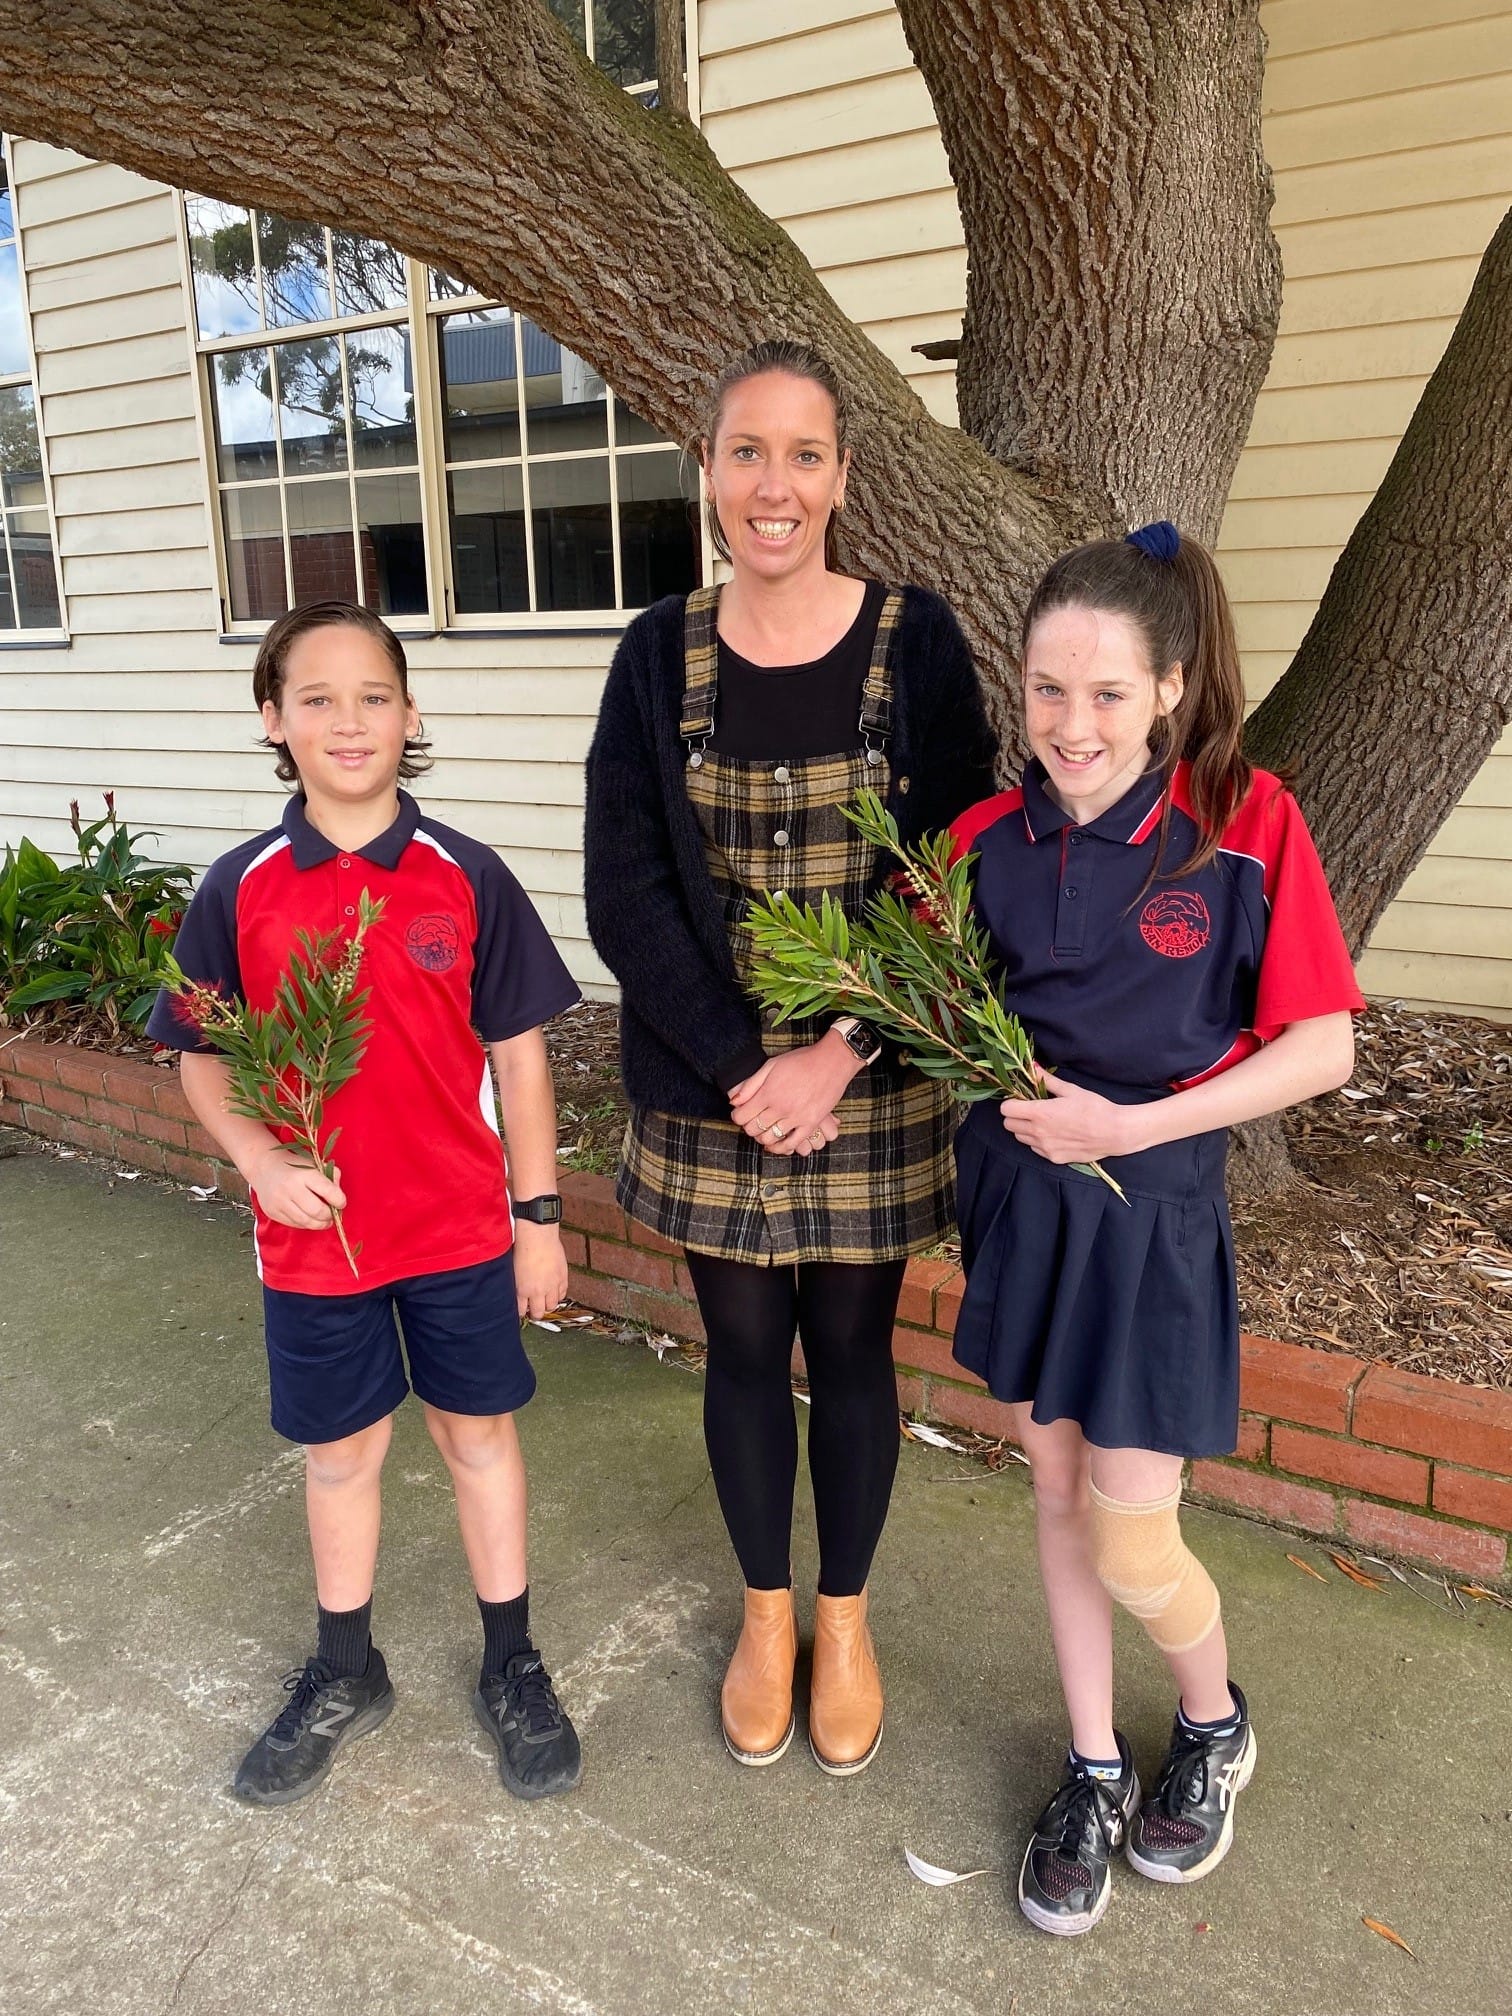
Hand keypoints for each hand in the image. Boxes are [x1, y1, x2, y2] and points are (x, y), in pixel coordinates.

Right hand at [246, 1145, 345, 1229]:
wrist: (264, 1167)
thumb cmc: (294, 1166)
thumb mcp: (314, 1164)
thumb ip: (331, 1176)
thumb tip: (339, 1197)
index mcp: (304, 1174)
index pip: (328, 1191)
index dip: (339, 1200)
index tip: (341, 1202)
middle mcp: (290, 1188)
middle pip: (317, 1211)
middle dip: (329, 1216)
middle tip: (332, 1214)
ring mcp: (279, 1202)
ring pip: (306, 1222)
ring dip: (320, 1224)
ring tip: (324, 1220)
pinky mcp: (272, 1212)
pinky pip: (295, 1224)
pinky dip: (306, 1224)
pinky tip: (309, 1218)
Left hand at [513, 1221, 568, 1320]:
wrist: (538, 1235)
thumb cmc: (522, 1248)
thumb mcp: (513, 1270)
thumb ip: (517, 1284)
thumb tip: (518, 1292)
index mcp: (522, 1290)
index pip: (521, 1311)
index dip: (521, 1312)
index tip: (522, 1310)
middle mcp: (537, 1291)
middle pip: (539, 1313)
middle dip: (535, 1313)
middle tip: (534, 1309)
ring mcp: (552, 1285)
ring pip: (552, 1306)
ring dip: (548, 1305)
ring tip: (545, 1300)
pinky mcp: (562, 1278)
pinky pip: (563, 1294)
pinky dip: (558, 1295)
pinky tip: (554, 1291)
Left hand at [728, 1039, 856, 1154]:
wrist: (831, 1062)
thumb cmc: (801, 1061)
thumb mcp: (771, 1065)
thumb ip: (751, 1084)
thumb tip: (734, 1101)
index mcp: (768, 1093)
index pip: (742, 1116)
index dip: (737, 1117)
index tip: (740, 1114)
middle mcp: (780, 1108)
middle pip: (754, 1129)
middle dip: (749, 1127)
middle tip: (752, 1122)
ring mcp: (796, 1117)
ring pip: (770, 1138)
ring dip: (763, 1138)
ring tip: (764, 1131)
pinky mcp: (810, 1123)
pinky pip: (792, 1144)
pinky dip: (781, 1148)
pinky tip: (777, 1145)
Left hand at [999, 1069, 1139, 1163]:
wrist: (1114, 1133)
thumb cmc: (1094, 1108)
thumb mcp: (1070, 1090)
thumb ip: (1047, 1080)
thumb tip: (1032, 1066)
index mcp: (1040, 1113)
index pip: (1006, 1109)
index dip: (1011, 1102)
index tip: (1021, 1099)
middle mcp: (1038, 1132)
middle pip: (1008, 1125)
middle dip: (1015, 1116)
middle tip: (1030, 1109)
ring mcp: (1045, 1147)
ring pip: (1020, 1138)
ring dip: (1025, 1129)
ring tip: (1043, 1121)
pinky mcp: (1053, 1158)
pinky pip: (1035, 1149)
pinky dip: (1038, 1141)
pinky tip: (1053, 1133)